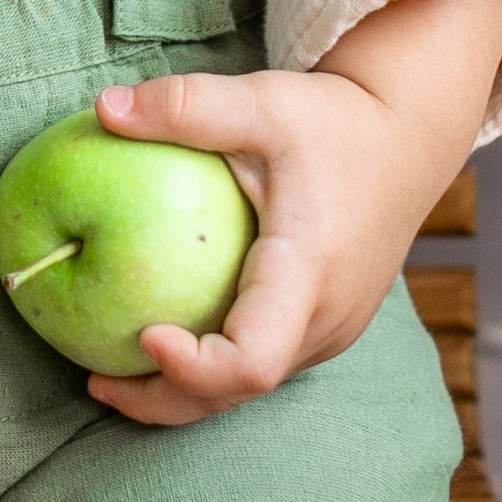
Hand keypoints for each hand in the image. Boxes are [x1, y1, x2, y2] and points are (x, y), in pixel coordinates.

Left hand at [85, 0, 501, 428]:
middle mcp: (326, 317)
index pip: (252, 360)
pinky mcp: (326, 326)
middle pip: (241, 391)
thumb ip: (186, 106)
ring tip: (114, 375)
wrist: (406, 138)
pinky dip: (213, 370)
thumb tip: (103, 107)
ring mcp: (331, 330)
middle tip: (96, 383)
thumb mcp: (261, 101)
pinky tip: (163, 344)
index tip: (142, 335)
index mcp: (309, 272)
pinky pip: (264, 364)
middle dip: (166, 400)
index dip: (193, 368)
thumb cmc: (332, 120)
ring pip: (252, 388)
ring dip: (186, 392)